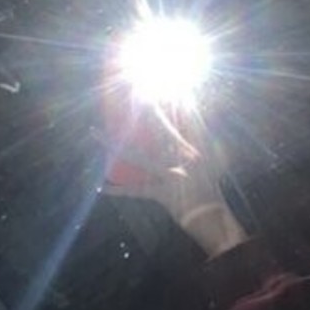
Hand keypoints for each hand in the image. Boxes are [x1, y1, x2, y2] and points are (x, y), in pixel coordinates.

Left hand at [98, 86, 246, 258]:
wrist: (211, 217)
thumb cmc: (210, 190)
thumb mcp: (214, 162)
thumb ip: (205, 140)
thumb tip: (195, 121)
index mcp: (196, 152)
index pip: (185, 123)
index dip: (180, 106)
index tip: (165, 92)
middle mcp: (184, 161)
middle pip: (161, 132)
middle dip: (149, 114)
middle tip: (136, 96)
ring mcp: (171, 177)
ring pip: (138, 157)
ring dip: (113, 146)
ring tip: (94, 133)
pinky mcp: (161, 194)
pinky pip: (135, 191)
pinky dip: (119, 190)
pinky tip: (101, 187)